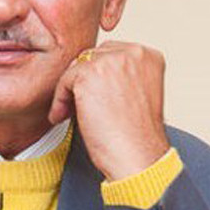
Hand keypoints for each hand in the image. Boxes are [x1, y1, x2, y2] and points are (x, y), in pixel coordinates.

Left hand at [48, 41, 169, 180]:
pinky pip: (65, 80)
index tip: (93, 97)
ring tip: (69, 113)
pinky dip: (60, 99)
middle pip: (93, 57)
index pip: (111, 53)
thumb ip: (121, 76)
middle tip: (78, 106)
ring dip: (70, 91)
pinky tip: (63, 116)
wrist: (138, 156)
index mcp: (149, 56)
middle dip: (83, 81)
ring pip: (77, 68)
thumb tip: (89, 73)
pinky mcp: (90, 73)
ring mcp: (112, 60)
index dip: (98, 76)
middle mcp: (134, 53)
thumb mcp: (136, 95)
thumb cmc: (137, 136)